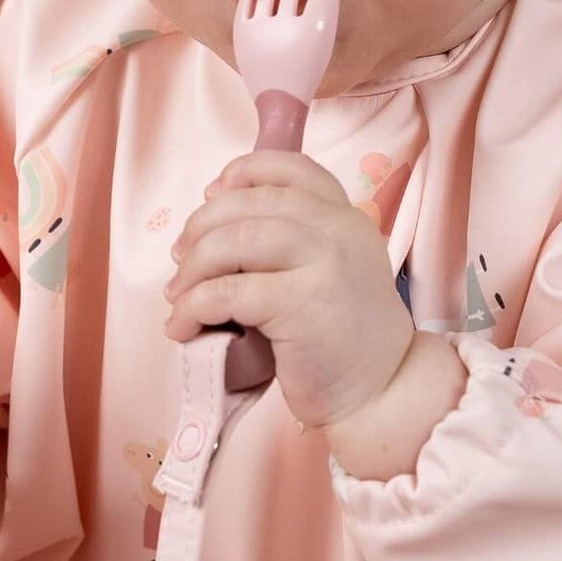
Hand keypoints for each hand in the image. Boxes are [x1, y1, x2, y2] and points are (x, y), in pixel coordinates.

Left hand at [163, 150, 414, 433]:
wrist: (382, 392)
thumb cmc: (341, 339)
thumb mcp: (328, 273)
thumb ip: (292, 242)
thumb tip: (210, 231)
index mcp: (344, 217)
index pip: (290, 168)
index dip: (242, 173)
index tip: (211, 195)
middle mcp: (339, 230)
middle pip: (248, 204)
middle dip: (200, 229)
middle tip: (180, 259)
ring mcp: (324, 263)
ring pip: (232, 241)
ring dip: (192, 269)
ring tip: (178, 297)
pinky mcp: (303, 303)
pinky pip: (227, 292)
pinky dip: (193, 308)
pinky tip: (184, 327)